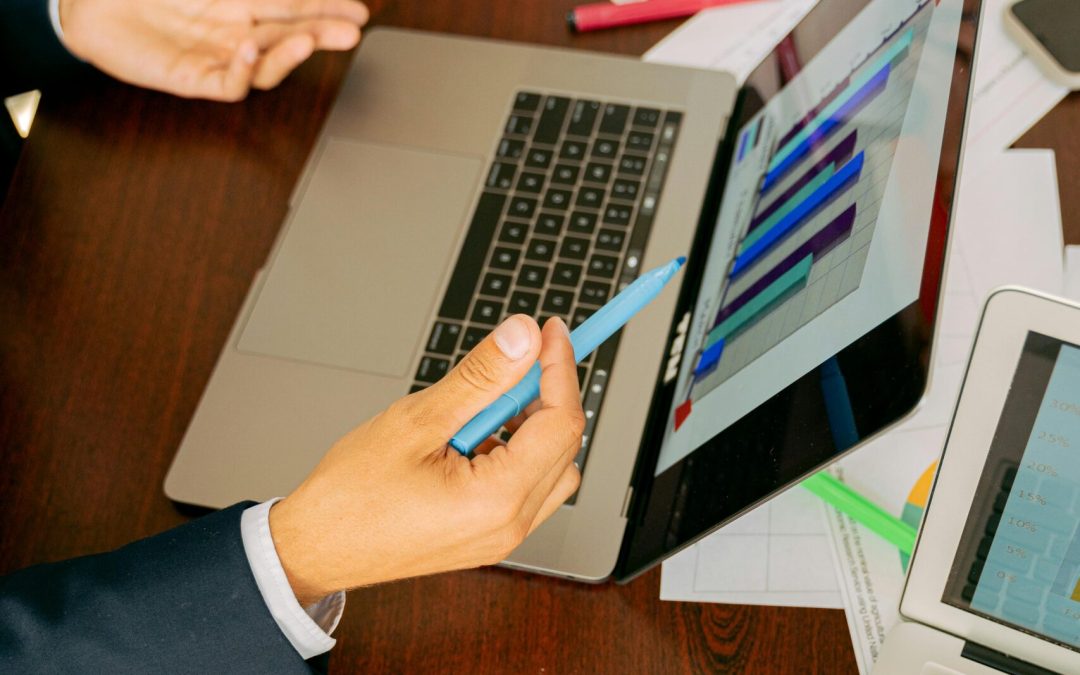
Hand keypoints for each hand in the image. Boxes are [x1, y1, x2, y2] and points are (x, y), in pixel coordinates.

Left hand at [57, 0, 369, 100]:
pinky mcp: (195, 79)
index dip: (327, 8)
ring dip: (291, 52)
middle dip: (324, 31)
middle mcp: (233, 30)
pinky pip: (231, 83)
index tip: (358, 11)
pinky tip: (248, 49)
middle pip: (290, 33)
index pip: (293, 5)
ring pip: (268, 62)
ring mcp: (217, 55)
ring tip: (308, 40)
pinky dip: (243, 69)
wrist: (85, 5)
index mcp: (237, 1)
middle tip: (352, 30)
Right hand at [269, 316, 584, 603]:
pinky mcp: (487, 535)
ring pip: (551, 467)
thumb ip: (480, 376)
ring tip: (479, 405)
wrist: (315, 548)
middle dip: (546, 394)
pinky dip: (513, 451)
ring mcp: (500, 536)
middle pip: (563, 445)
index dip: (559, 368)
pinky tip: (470, 437)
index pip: (561, 423)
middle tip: (515, 358)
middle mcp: (509, 526)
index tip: (549, 331)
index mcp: (497, 501)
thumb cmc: (351, 495)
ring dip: (530, 426)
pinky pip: (525, 487)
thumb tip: (523, 337)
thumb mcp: (416, 420)